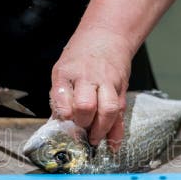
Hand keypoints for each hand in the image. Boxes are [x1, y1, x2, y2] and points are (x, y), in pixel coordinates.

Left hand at [50, 29, 134, 147]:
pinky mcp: (121, 88)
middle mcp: (88, 77)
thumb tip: (59, 124)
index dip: (65, 115)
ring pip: (108, 110)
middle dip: (84, 123)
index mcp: (67, 73)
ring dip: (101, 129)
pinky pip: (120, 112)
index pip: (64, 100)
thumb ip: (60, 97)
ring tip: (94, 139)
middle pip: (86, 106)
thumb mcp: (62, 70)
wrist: (107, 35)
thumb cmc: (80, 57)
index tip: (66, 122)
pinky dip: (117, 131)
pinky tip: (113, 143)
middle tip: (81, 129)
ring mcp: (107, 82)